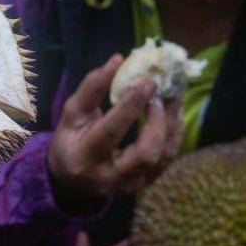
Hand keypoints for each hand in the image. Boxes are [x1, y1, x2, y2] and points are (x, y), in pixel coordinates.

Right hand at [47, 55, 182, 200]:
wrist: (71, 176)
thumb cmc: (71, 137)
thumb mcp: (72, 112)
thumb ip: (92, 87)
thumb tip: (118, 60)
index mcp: (84, 158)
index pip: (111, 131)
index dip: (131, 106)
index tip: (148, 81)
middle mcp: (108, 178)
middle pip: (144, 154)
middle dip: (157, 120)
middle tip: (161, 92)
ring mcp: (130, 185)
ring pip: (161, 158)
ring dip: (171, 124)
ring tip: (173, 95)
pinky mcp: (145, 184)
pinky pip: (167, 158)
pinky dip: (174, 132)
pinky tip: (173, 111)